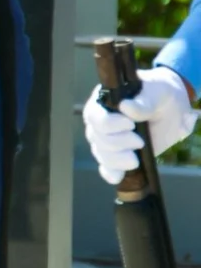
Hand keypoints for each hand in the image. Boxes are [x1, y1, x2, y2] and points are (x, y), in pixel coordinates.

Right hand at [84, 66, 198, 184]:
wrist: (173, 110)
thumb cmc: (160, 94)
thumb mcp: (156, 91)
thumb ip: (143, 100)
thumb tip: (125, 107)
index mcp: (103, 102)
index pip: (93, 115)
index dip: (108, 124)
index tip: (130, 124)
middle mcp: (100, 121)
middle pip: (96, 137)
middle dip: (117, 143)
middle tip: (139, 141)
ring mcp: (108, 139)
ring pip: (100, 153)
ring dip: (116, 159)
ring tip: (135, 159)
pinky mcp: (119, 154)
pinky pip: (106, 167)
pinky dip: (110, 173)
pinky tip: (119, 176)